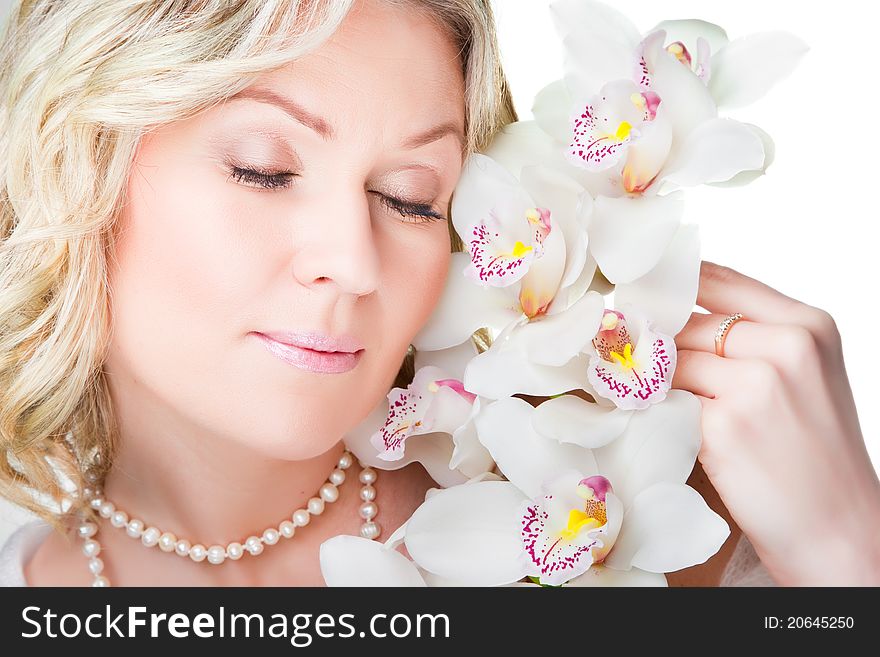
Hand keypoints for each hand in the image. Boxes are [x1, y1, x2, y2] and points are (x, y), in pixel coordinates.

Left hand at [671, 261, 879, 584]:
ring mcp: (756, 385)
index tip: (641, 296)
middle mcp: (787, 346)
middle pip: (688, 323)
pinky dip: (655, 408)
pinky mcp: (725, 424)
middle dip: (660, 344)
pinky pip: (666, 400)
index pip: (719, 279)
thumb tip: (670, 315)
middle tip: (641, 364)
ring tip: (660, 401)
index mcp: (808, 325)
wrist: (839, 530)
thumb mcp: (803, 376)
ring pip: (672, 360)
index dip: (673, 286)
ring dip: (655, 379)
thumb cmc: (814, 454)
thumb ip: (750, 338)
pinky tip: (663, 424)